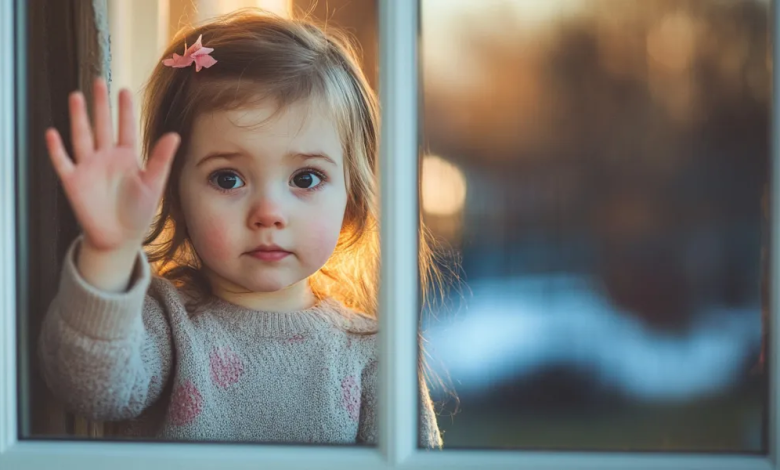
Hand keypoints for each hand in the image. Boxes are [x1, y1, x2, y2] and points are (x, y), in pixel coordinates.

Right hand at [45, 78, 179, 252]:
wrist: (119, 237)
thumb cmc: (138, 211)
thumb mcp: (153, 184)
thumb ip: (161, 159)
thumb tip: (175, 135)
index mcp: (127, 156)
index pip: (126, 128)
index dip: (125, 110)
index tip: (124, 90)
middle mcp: (106, 157)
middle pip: (102, 125)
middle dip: (100, 104)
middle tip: (99, 80)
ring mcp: (88, 167)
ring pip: (82, 137)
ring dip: (78, 118)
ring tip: (76, 96)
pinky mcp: (73, 181)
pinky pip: (63, 162)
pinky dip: (56, 149)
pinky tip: (53, 133)